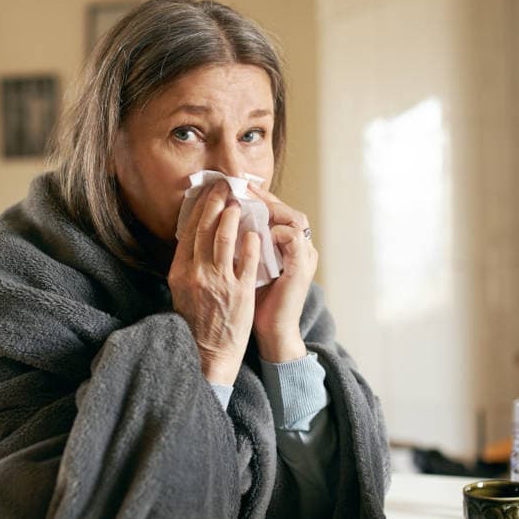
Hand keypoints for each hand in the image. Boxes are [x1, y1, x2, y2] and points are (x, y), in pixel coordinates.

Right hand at [169, 181, 260, 384]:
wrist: (208, 352)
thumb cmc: (196, 322)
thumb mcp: (181, 291)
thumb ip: (187, 266)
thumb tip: (192, 239)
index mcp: (181, 272)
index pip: (189, 231)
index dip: (199, 208)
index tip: (207, 192)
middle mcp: (198, 273)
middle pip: (206, 229)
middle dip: (216, 203)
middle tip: (224, 187)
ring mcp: (219, 281)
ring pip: (225, 238)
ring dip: (233, 216)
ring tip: (239, 203)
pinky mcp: (240, 292)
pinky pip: (247, 260)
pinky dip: (251, 242)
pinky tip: (255, 231)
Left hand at [248, 184, 316, 362]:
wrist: (273, 332)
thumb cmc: (258, 303)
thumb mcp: (247, 269)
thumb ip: (240, 247)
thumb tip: (215, 225)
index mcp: (286, 246)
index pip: (274, 212)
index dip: (255, 198)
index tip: (232, 188)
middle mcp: (299, 246)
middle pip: (285, 209)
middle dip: (261, 197)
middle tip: (238, 186)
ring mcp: (303, 256)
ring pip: (293, 218)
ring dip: (269, 208)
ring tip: (246, 202)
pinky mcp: (302, 267)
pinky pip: (293, 238)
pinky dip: (275, 231)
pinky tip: (255, 230)